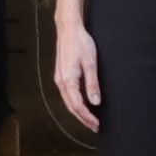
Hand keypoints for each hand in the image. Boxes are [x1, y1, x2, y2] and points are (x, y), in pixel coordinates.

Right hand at [51, 0, 102, 132]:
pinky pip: (67, 95)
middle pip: (71, 107)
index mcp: (68, 81)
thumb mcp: (91, 63)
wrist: (68, 29)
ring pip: (68, 102)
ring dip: (78, 112)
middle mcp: (61, 82)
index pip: (78, 106)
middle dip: (83, 119)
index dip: (87, 117)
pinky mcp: (61, 75)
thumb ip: (92, 84)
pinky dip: (74, 103)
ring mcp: (59, 79)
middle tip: (95, 126)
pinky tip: (82, 104)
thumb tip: (95, 102)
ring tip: (90, 119)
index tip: (97, 124)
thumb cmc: (81, 43)